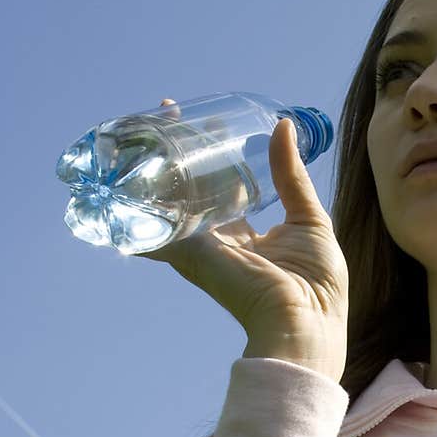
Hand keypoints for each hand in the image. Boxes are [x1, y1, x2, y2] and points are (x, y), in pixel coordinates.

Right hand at [137, 100, 348, 381]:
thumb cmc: (317, 285)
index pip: (221, 187)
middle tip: (166, 112)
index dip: (211, 155)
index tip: (203, 123)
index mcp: (245, 235)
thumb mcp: (310, 219)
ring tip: (141, 129)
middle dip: (175, 153)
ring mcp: (202, 249)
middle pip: (188, 191)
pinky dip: (136, 208)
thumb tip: (283, 126)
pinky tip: (120, 181)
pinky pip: (157, 229)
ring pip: (168, 203)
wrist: (306, 323)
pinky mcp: (192, 256)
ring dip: (151, 168)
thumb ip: (291, 177)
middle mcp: (217, 241)